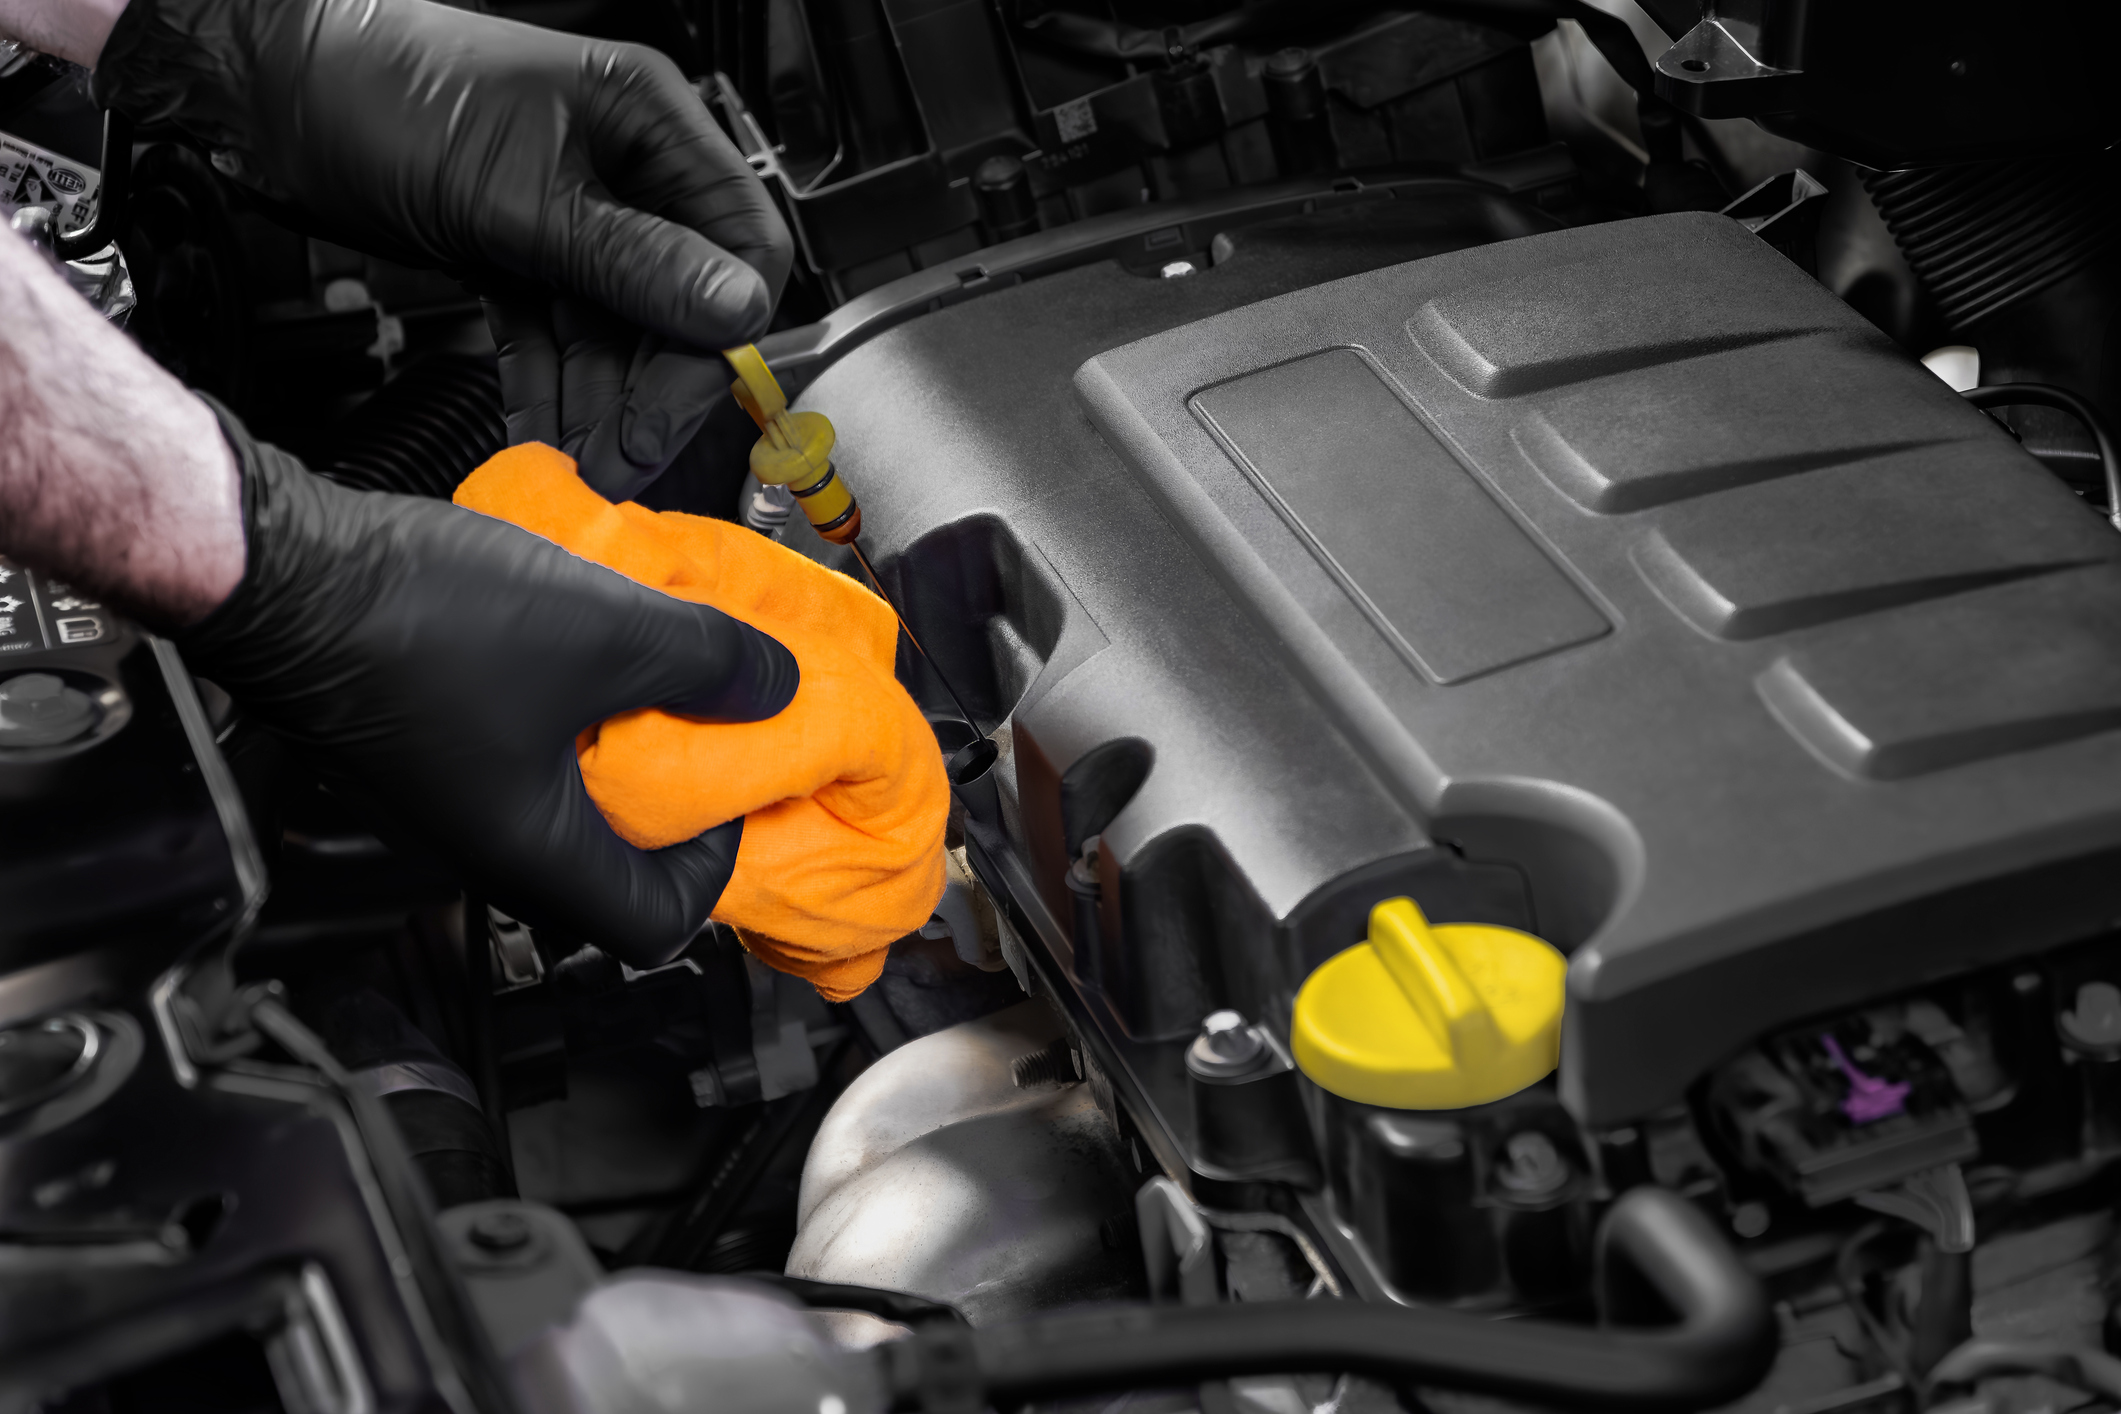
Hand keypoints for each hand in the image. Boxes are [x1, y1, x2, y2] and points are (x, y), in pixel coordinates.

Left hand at [89, 0, 792, 483]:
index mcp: (650, 121)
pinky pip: (552, 334)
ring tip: (580, 471)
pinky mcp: (519, 249)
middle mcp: (623, 169)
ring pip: (613, 331)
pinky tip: (543, 438)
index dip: (723, 330)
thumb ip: (630, 257)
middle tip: (625, 459)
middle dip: (651, 389)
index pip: (741, 243)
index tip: (686, 399)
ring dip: (597, 405)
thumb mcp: (518, 188)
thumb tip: (734, 309)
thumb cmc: (381, 89)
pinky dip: (547, 387)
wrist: (268, 89)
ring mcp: (572, 214)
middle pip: (679, 303)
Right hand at [176, 410, 799, 963]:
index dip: (717, 869)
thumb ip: (708, 664)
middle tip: (709, 730)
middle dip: (676, 799)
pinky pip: (525, 748)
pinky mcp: (427, 737)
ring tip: (657, 674)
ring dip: (623, 744)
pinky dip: (573, 709)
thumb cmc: (421, 622)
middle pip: (613, 861)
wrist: (284, 567)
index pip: (657, 925)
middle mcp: (486, 843)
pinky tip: (588, 641)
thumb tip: (774, 685)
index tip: (738, 797)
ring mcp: (450, 794)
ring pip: (567, 797)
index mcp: (534, 852)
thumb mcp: (609, 632)